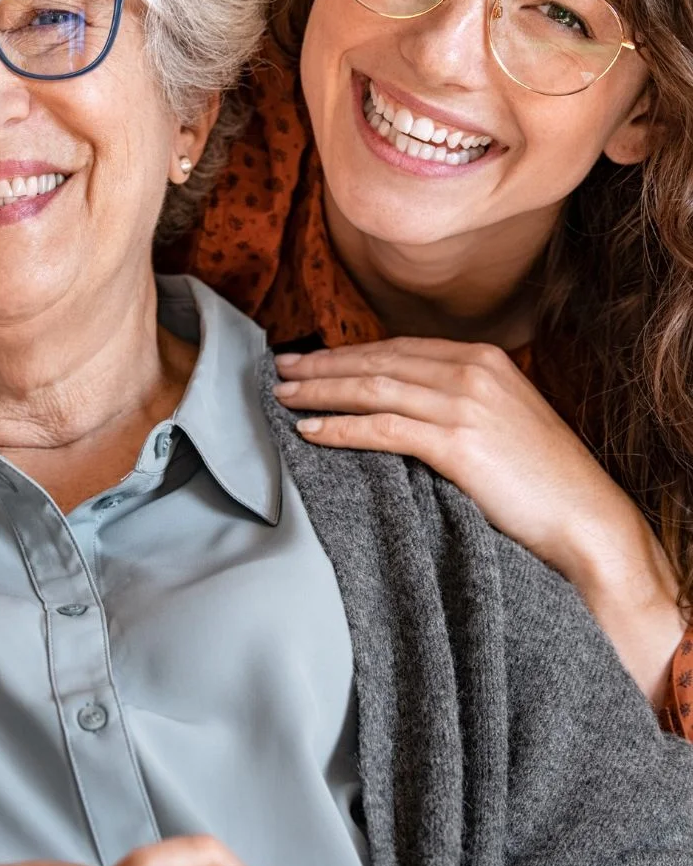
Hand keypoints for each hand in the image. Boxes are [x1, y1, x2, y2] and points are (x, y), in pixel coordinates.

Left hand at [274, 338, 684, 703]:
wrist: (585, 516)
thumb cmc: (542, 479)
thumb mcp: (502, 419)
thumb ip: (457, 399)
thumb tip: (402, 402)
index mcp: (483, 358)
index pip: (397, 348)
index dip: (348, 353)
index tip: (312, 359)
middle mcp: (472, 370)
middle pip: (378, 362)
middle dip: (323, 365)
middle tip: (280, 370)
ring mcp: (465, 404)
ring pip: (373, 389)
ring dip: (321, 392)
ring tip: (284, 398)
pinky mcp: (458, 444)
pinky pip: (383, 429)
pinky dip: (341, 428)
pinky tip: (311, 432)